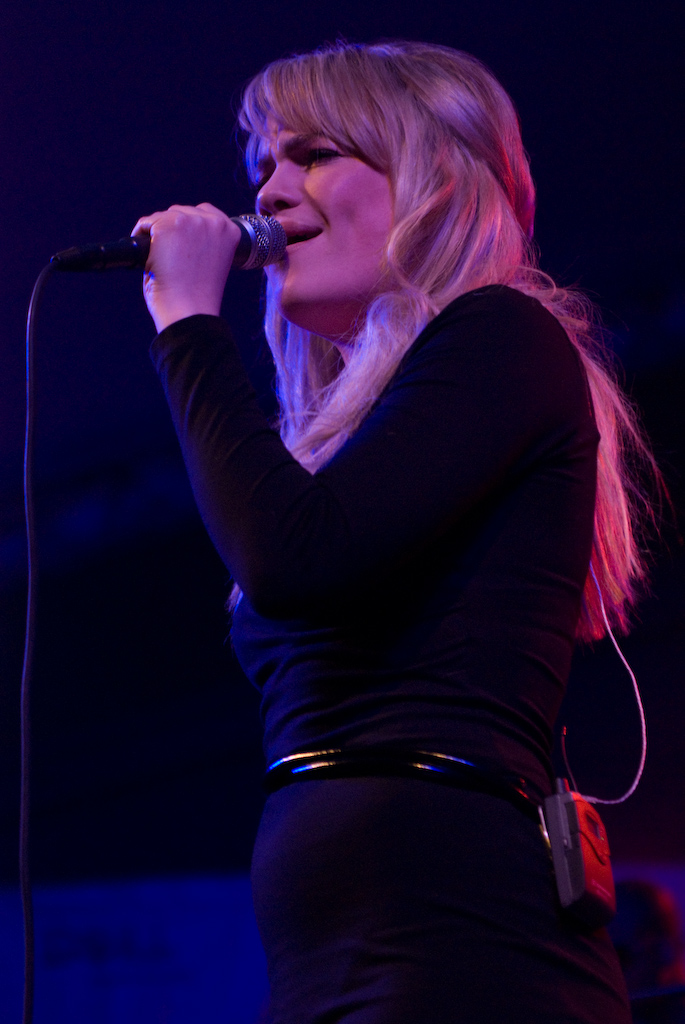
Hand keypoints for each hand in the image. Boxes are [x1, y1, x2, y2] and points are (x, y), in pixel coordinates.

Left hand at [131, 203, 241, 332]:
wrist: (189, 313)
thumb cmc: (198, 298)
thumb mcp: (210, 262)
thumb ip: (202, 242)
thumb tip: (178, 233)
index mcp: (229, 231)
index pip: (205, 213)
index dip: (190, 229)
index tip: (182, 245)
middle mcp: (212, 222)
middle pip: (182, 212)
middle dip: (172, 231)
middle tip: (168, 257)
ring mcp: (189, 221)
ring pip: (163, 217)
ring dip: (158, 234)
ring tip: (160, 260)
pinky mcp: (167, 226)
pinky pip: (146, 224)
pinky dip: (141, 237)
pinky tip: (148, 257)